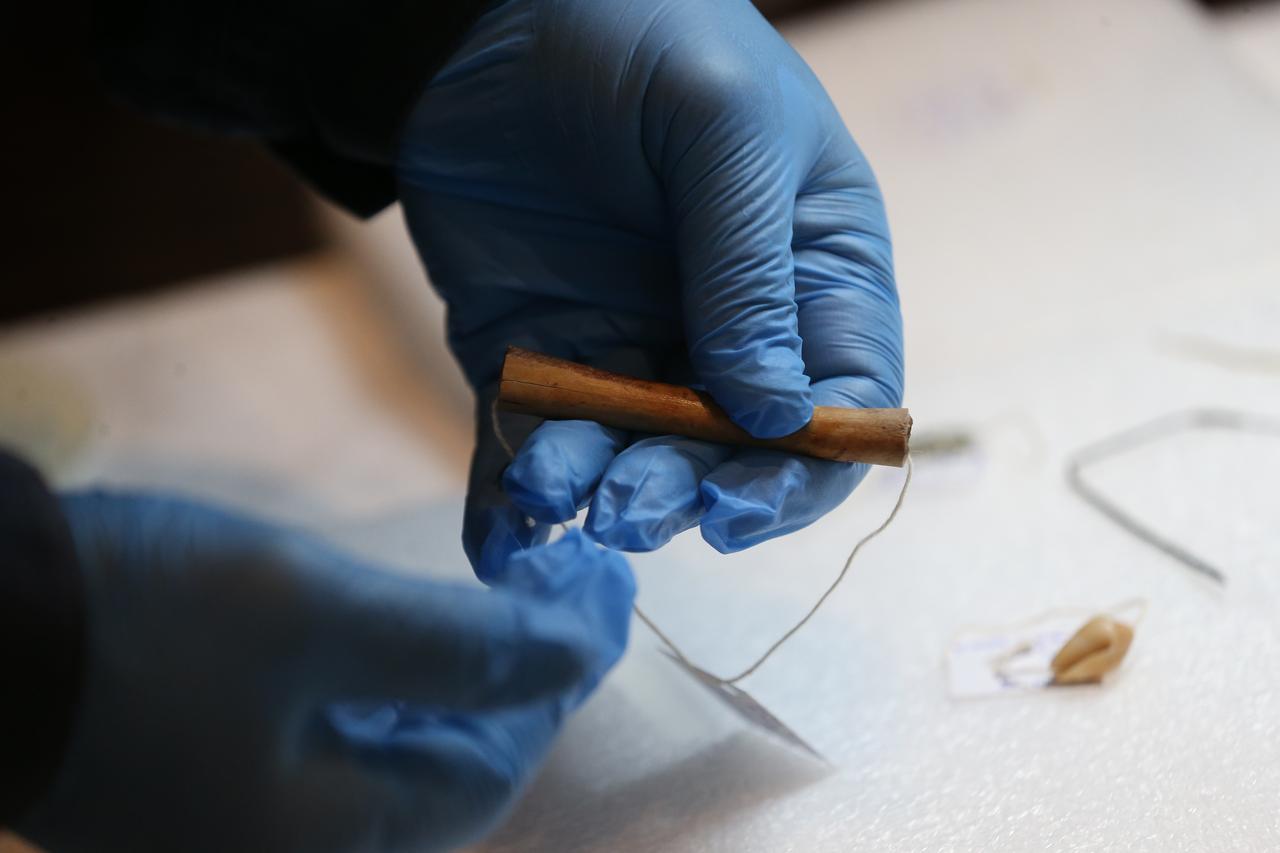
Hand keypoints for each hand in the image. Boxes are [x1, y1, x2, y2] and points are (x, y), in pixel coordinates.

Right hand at [18, 490, 632, 852]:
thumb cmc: (143, 617)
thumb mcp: (317, 616)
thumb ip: (460, 647)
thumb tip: (581, 650)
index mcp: (328, 840)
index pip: (491, 767)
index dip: (557, 675)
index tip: (601, 589)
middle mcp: (289, 851)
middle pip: (447, 770)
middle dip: (514, 675)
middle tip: (561, 583)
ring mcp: (237, 821)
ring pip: (390, 754)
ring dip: (453, 676)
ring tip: (505, 594)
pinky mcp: (200, 776)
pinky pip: (328, 741)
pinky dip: (383, 685)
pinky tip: (406, 634)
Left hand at [397, 0, 903, 579]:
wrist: (491, 14)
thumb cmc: (646, 37)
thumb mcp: (722, 130)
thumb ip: (750, 272)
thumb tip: (773, 416)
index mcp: (814, 277)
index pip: (840, 407)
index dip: (801, 472)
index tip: (738, 505)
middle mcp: (730, 331)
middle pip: (730, 454)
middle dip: (683, 493)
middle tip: (629, 508)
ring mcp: (630, 347)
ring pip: (628, 459)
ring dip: (594, 496)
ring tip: (553, 490)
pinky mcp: (536, 354)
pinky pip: (530, 444)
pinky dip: (511, 504)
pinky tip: (498, 544)